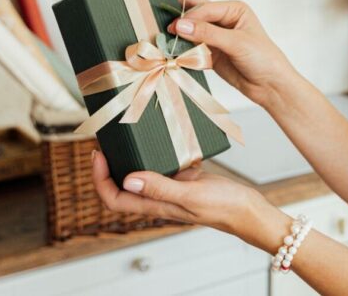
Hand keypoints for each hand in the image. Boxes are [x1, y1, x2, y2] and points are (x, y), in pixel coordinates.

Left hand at [91, 150, 273, 238]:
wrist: (248, 209)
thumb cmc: (223, 206)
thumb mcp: (190, 194)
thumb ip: (160, 188)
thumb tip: (128, 180)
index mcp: (155, 206)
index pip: (115, 198)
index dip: (100, 179)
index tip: (99, 155)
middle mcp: (158, 198)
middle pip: (121, 187)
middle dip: (108, 167)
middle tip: (105, 142)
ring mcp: (171, 189)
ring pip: (140, 175)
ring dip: (130, 159)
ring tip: (126, 137)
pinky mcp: (184, 179)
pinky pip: (162, 167)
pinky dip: (156, 154)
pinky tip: (161, 138)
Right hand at [164, 0, 299, 110]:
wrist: (271, 87)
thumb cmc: (263, 58)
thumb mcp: (237, 43)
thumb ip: (208, 33)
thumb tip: (179, 24)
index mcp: (233, 9)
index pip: (204, 8)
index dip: (187, 16)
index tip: (173, 27)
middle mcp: (223, 20)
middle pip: (192, 11)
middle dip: (171, 4)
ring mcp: (214, 37)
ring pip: (188, 31)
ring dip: (172, 32)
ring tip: (148, 24)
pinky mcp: (210, 54)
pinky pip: (189, 49)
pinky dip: (178, 50)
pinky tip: (163, 48)